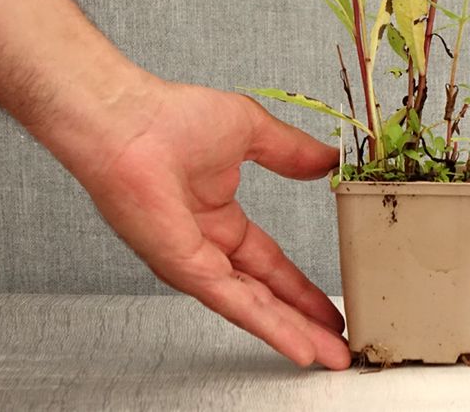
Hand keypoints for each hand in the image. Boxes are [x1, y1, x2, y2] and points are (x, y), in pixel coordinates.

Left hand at [78, 77, 350, 369]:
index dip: (298, 284)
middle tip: (336, 342)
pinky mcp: (184, 267)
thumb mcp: (253, 132)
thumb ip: (292, 151)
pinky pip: (234, 302)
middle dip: (302, 319)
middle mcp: (206, 246)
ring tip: (328, 353)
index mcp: (218, 216)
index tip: (326, 299)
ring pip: (252, 306)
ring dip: (292, 331)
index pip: (267, 262)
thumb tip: (327, 160)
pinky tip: (294, 343)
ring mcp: (194, 261)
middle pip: (264, 294)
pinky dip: (267, 325)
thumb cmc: (174, 117)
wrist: (132, 120)